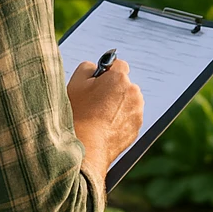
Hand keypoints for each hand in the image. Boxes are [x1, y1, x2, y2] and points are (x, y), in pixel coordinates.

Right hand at [67, 59, 143, 189]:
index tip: (99, 81)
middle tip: (95, 101)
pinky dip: (120, 119)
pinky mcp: (136, 127)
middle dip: (113, 89)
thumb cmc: (79, 114)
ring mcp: (137, 111)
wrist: (87, 147)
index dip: (107, 72)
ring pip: (127, 101)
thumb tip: (95, 67)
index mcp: (119, 78)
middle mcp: (133, 92)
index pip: (119, 65)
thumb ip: (87, 68)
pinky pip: (128, 117)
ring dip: (118, 104)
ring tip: (99, 116)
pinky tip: (105, 126)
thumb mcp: (75, 83)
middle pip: (124, 84)